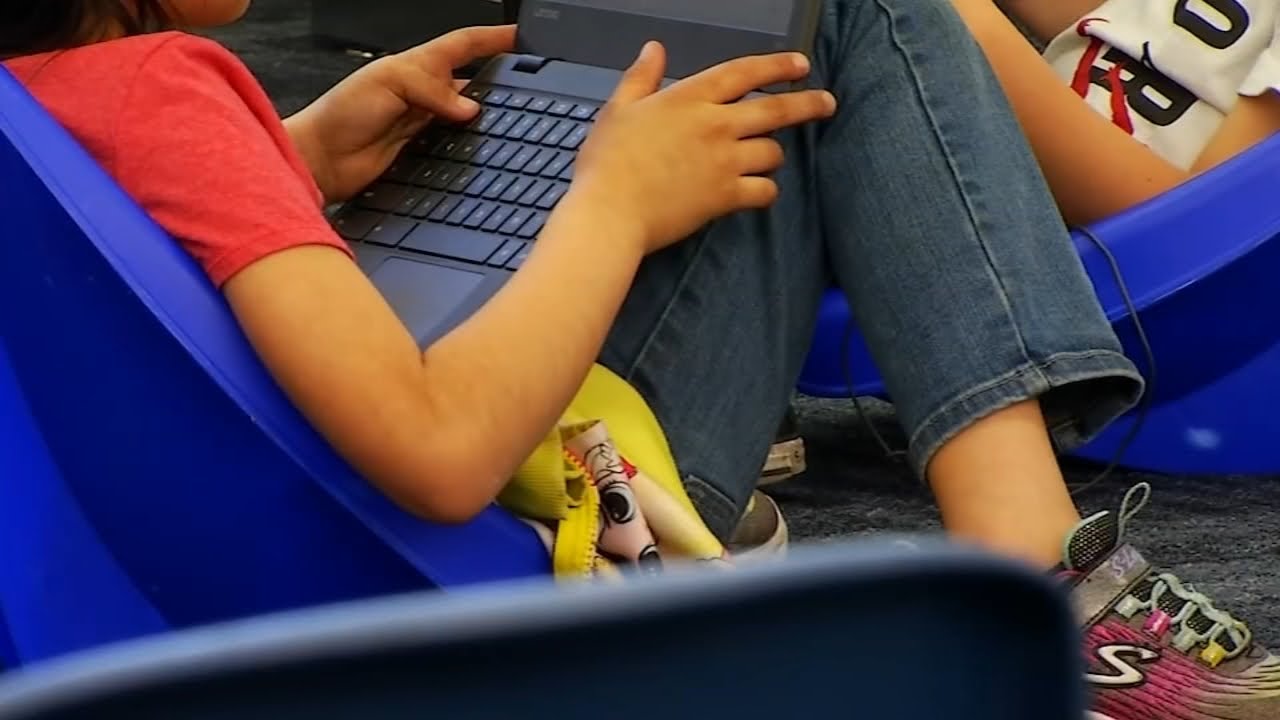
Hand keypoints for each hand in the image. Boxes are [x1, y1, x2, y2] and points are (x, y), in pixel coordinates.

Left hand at [286, 25, 515, 202]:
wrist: (321, 160)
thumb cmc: (341, 113)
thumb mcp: (388, 83)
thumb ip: (431, 91)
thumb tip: (470, 108)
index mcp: (416, 64)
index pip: (463, 45)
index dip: (492, 38)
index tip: (520, 36)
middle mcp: (424, 93)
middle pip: (472, 81)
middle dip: (499, 80)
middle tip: (527, 84)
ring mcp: (425, 123)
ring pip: (469, 115)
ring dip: (488, 116)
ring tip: (513, 117)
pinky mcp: (424, 152)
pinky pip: (457, 145)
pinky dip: (472, 145)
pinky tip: (484, 148)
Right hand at [569, 42, 836, 255]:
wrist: (609, 213)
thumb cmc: (607, 164)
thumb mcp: (618, 109)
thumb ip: (641, 77)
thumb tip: (653, 50)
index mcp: (689, 98)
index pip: (744, 72)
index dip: (777, 65)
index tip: (800, 64)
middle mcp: (715, 125)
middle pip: (775, 109)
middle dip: (807, 104)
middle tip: (826, 103)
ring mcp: (724, 161)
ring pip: (772, 152)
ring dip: (772, 155)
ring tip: (765, 159)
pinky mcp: (726, 196)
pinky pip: (765, 191)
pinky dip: (766, 192)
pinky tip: (758, 192)